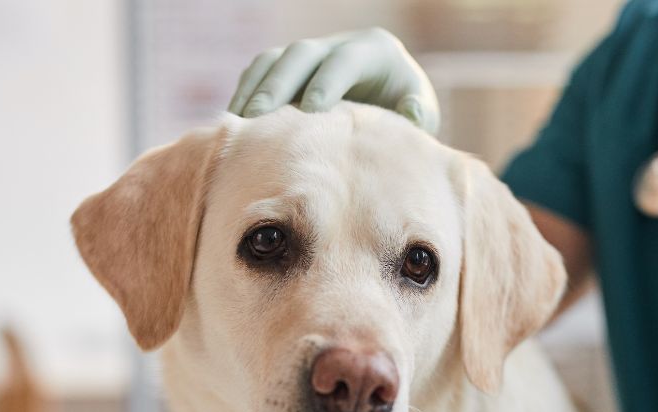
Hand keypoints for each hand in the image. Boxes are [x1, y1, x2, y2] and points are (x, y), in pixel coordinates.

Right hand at [227, 28, 439, 134]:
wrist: (392, 104)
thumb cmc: (407, 114)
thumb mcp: (422, 114)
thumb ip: (418, 116)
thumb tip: (411, 113)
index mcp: (375, 50)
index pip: (345, 60)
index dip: (326, 82)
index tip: (309, 111)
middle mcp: (340, 44)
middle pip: (301, 54)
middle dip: (278, 83)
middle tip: (257, 117)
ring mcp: (313, 53)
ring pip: (275, 58)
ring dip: (254, 87)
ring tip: (238, 122)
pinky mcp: (293, 67)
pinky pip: (262, 71)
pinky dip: (247, 91)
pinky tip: (235, 122)